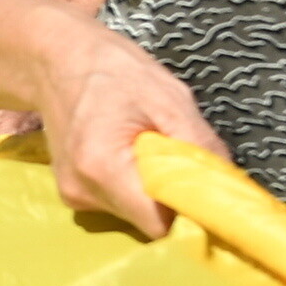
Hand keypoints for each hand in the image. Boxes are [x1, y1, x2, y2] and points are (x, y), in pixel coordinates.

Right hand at [29, 23, 224, 233]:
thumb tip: (230, 187)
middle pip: (148, 222)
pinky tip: (133, 155)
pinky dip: (138, 187)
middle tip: (184, 161)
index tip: (210, 198)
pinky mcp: (74, 194)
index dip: (190, 216)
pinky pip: (122, 204)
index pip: (159, 225)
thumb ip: (200, 146)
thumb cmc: (112, 71)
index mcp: (103, 167)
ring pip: (137, 215)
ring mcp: (74, 196)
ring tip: (153, 150)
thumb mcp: (170, 98)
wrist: (55, 60)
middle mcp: (82, 192)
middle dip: (175, 199)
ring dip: (156, 191)